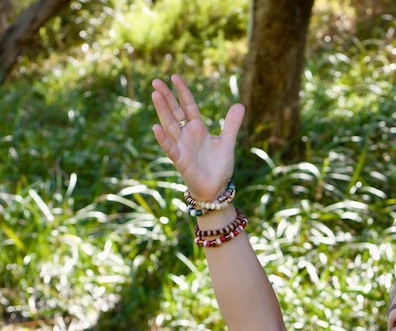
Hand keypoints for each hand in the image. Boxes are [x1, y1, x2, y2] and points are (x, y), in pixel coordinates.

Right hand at [150, 75, 243, 201]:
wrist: (216, 188)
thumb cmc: (219, 166)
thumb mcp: (227, 142)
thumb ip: (231, 125)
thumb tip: (240, 105)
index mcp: (198, 129)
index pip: (188, 106)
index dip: (182, 92)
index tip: (174, 77)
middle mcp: (187, 135)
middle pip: (174, 113)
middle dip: (166, 98)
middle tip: (155, 82)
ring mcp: (182, 147)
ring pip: (170, 126)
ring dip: (162, 111)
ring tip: (155, 95)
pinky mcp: (180, 160)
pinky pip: (170, 148)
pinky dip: (163, 139)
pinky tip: (156, 127)